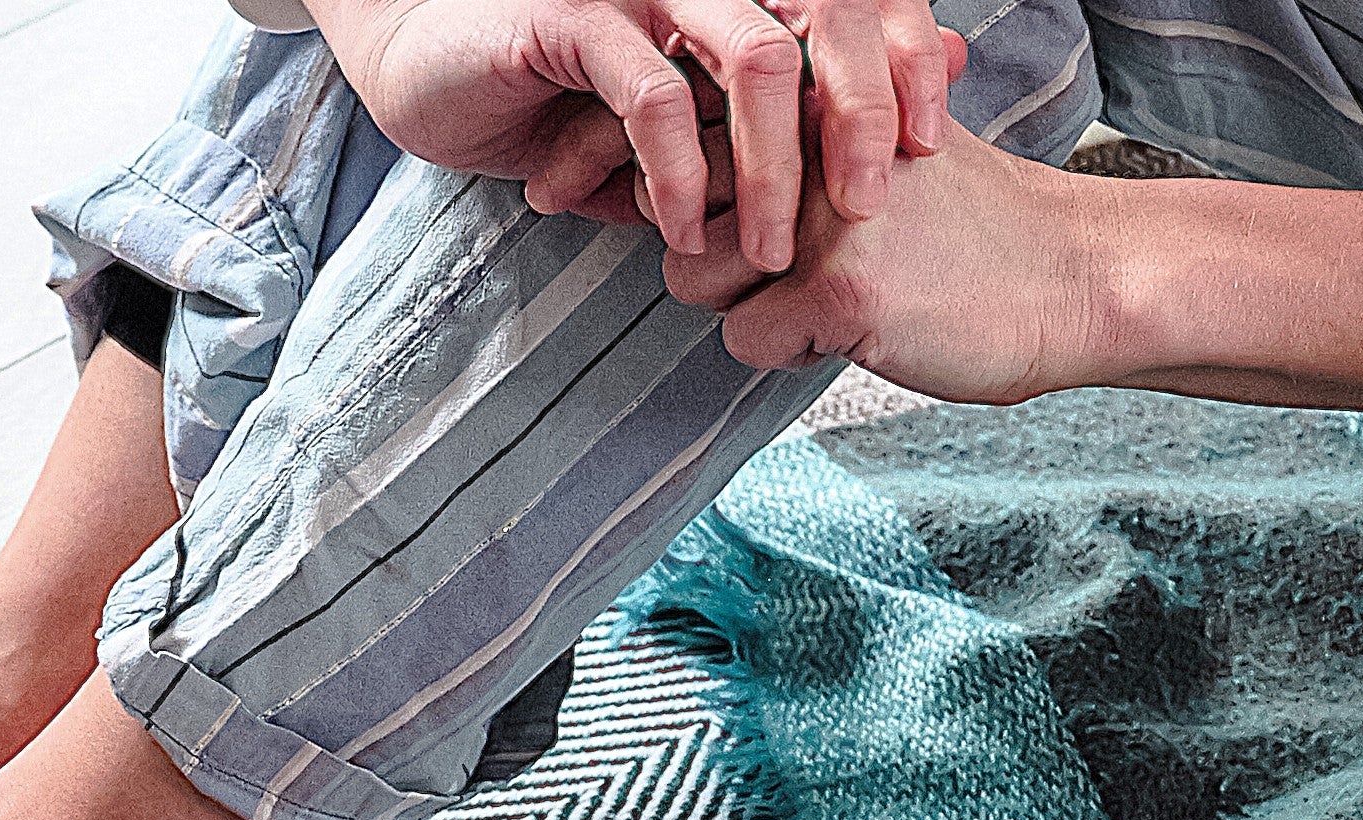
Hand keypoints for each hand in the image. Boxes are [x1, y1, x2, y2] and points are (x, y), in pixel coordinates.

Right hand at [330, 0, 958, 264]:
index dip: (903, 58)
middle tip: (869, 205)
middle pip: (824, 17)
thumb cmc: (571, 96)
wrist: (433, 68)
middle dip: (861, 112)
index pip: (851, 2)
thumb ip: (784, 124)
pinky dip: (677, 176)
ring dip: (773, 168)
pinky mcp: (570, 20)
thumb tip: (907, 126)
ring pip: (751, 57)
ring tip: (767, 252)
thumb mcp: (693, 124)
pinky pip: (650, 95)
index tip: (928, 145)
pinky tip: (678, 234)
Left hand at [664, 120, 1107, 391]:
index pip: (690, 132)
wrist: (1075, 276)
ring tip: (828, 303)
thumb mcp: (890, 148)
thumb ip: (810, 140)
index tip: (727, 225)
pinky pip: (746, 340)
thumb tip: (710, 161)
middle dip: (716, 257)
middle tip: (789, 275)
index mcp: (815, 96)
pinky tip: (858, 334)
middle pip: (679, 209)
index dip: (690, 191)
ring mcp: (820, 216)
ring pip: (693, 278)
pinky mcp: (839, 290)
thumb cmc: (981, 229)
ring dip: (748, 307)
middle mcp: (807, 142)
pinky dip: (791, 354)